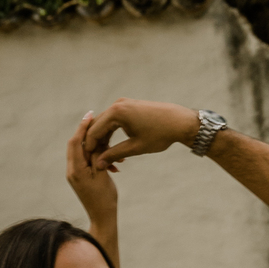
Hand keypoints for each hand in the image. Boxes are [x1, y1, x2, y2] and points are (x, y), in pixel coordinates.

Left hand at [66, 112, 118, 216]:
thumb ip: (97, 156)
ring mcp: (74, 174)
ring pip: (82, 152)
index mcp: (76, 169)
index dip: (83, 126)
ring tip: (110, 145)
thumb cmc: (105, 199)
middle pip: (76, 144)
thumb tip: (94, 139)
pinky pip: (85, 161)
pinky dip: (95, 156)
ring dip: (94, 146)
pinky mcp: (79, 178)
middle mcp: (71, 171)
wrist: (102, 217)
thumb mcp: (103, 174)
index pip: (76, 141)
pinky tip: (110, 161)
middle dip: (87, 132)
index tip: (90, 114)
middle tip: (97, 121)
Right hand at [83, 99, 199, 170]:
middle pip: (97, 125)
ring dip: (103, 139)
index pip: (94, 131)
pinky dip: (111, 133)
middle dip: (95, 143)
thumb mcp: (135, 147)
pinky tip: (113, 147)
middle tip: (95, 160)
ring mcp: (123, 104)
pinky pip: (114, 120)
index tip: (89, 162)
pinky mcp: (129, 106)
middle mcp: (117, 105)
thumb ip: (115, 155)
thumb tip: (99, 164)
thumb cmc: (159, 135)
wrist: (179, 121)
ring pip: (105, 123)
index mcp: (116, 113)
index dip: (90, 148)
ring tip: (106, 157)